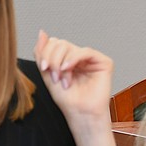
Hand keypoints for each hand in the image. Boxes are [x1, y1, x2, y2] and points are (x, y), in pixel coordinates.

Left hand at [34, 30, 116, 145]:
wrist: (80, 113)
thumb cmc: (68, 99)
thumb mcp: (47, 73)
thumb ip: (43, 53)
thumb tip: (42, 32)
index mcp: (66, 59)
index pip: (53, 43)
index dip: (46, 53)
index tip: (44, 68)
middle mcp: (79, 57)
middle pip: (60, 43)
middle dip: (53, 59)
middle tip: (54, 76)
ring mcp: (91, 59)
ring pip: (70, 46)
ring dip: (62, 63)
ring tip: (63, 79)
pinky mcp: (103, 62)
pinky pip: (85, 51)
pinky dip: (73, 59)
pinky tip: (68, 69)